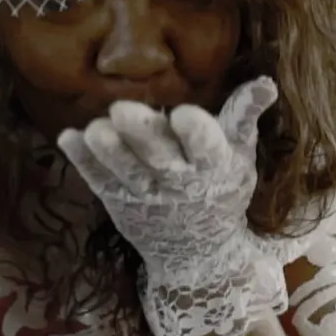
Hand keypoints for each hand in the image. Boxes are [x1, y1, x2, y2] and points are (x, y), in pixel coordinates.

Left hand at [57, 77, 286, 335]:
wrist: (199, 254)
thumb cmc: (223, 190)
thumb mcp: (241, 155)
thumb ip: (245, 116)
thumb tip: (267, 81)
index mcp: (214, 168)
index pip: (207, 149)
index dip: (195, 133)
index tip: (182, 113)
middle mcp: (179, 183)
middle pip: (159, 158)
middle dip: (141, 135)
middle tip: (122, 110)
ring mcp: (145, 195)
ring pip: (124, 171)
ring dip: (107, 151)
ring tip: (93, 129)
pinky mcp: (118, 202)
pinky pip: (98, 181)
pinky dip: (83, 161)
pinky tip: (68, 138)